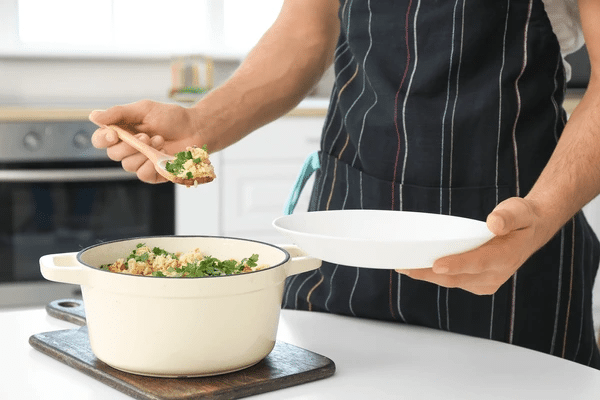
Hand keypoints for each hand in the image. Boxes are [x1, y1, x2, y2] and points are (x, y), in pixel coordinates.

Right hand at [90, 100, 200, 182]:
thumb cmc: (171, 117)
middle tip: (146, 135)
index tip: (114, 134)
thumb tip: (93, 116)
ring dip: (144, 152)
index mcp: (122, 132)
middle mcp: (128, 149)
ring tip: (160, 140)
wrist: (196, 128)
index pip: (100, 140)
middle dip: (129, 145)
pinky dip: (152, 164)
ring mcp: (141, 162)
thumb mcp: (144, 109)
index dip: (103, 139)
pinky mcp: (154, 174)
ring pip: (128, 165)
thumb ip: (119, 113)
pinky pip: (143, 175)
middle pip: (113, 154)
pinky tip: (163, 153)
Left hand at [396, 197, 549, 294]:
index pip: (478, 262)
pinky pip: (453, 282)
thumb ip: (508, 216)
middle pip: (457, 277)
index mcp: (506, 256)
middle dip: (428, 273)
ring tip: (403, 267)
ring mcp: (486, 282)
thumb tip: (494, 223)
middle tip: (403, 267)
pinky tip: (417, 268)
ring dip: (427, 276)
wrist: (530, 232)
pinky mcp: (478, 284)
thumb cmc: (521, 218)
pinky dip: (434, 276)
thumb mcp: (519, 210)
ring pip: (451, 282)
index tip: (436, 265)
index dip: (457, 264)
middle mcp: (496, 274)